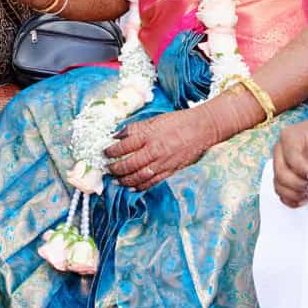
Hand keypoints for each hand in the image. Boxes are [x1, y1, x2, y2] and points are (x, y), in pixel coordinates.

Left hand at [104, 107, 220, 190]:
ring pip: (139, 176)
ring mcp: (163, 163)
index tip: (105, 153)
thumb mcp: (155, 119)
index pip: (124, 146)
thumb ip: (136, 128)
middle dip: (116, 169)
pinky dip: (141, 186)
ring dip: (125, 180)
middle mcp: (154, 150)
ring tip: (117, 180)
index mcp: (149, 135)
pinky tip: (132, 187)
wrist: (202, 128)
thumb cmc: (179, 121)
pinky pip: (153, 182)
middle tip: (107, 169)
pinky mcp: (171, 170)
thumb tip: (117, 135)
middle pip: (129, 164)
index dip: (112, 151)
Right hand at [272, 117, 307, 207]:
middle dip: (299, 184)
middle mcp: (280, 149)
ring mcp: (278, 163)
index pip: (291, 156)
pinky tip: (305, 199)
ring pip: (279, 184)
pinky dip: (291, 199)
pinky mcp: (281, 175)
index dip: (302, 170)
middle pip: (281, 172)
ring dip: (295, 194)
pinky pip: (280, 191)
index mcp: (289, 136)